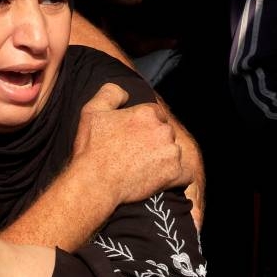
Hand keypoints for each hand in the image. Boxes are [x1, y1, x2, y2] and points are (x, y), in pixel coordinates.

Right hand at [72, 83, 187, 206]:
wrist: (95, 183)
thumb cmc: (92, 149)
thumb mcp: (92, 111)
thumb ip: (111, 93)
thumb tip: (126, 93)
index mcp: (146, 113)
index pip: (156, 115)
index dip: (143, 127)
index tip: (133, 139)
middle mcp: (163, 130)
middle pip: (166, 133)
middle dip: (155, 141)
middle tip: (136, 154)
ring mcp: (171, 152)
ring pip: (174, 152)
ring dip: (164, 159)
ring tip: (144, 168)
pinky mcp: (175, 173)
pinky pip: (184, 175)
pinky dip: (175, 178)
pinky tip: (159, 180)